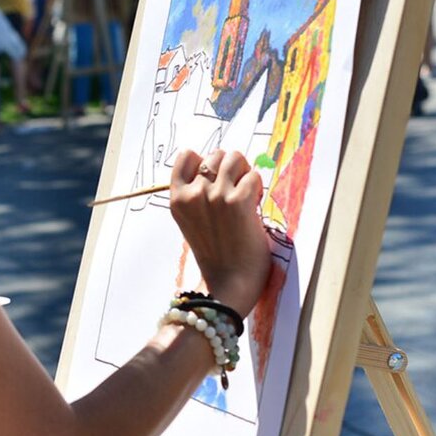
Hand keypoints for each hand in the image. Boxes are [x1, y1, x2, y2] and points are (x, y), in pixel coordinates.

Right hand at [169, 149, 271, 317]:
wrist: (228, 281)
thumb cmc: (214, 253)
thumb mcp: (191, 221)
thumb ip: (196, 196)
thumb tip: (218, 168)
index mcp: (177, 198)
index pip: (186, 156)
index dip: (205, 161)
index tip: (216, 177)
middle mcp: (194, 193)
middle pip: (215, 155)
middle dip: (229, 167)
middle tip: (235, 189)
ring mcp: (215, 195)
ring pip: (235, 158)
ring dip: (245, 172)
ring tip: (246, 192)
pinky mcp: (239, 201)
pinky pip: (254, 177)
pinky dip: (258, 187)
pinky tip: (255, 204)